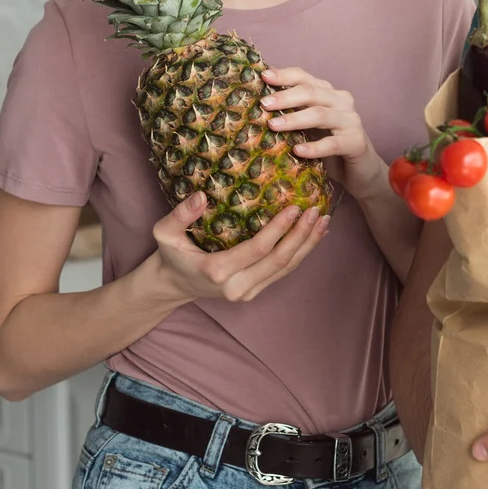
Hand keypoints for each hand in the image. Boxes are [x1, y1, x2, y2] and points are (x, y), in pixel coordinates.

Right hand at [147, 193, 328, 303]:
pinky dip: (301, 254)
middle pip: (279, 261)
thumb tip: (201, 196)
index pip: (258, 250)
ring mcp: (248, 293)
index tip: (295, 207)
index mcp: (217, 271)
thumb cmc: (170, 255)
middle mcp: (237, 287)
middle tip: (316, 211)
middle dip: (301, 236)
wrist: (172, 285)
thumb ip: (180, 215)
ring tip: (323, 221)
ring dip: (307, 245)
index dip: (279, 229)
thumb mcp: (164, 232)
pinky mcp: (254, 292)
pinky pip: (283, 273)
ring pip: (286, 269)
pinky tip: (314, 236)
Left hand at [260, 67, 379, 188]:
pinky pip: (332, 144)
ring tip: (274, 126)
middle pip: (311, 92)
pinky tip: (298, 151)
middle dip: (285, 97)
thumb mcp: (309, 126)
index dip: (284, 75)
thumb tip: (259, 106)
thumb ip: (293, 112)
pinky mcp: (356, 142)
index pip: (304, 77)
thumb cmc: (329, 145)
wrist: (361, 171)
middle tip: (264, 104)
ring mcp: (351, 121)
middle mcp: (341, 101)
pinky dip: (314, 147)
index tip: (263, 76)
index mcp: (328, 92)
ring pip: (320, 115)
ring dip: (295, 119)